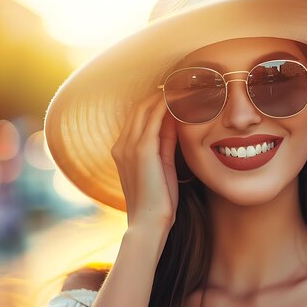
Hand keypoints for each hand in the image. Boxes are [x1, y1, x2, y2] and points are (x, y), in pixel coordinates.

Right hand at [111, 93, 178, 230]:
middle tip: (183, 82)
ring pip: (146, 109)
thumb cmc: (158, 202)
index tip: (177, 92)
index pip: (139, 115)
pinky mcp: (141, 151)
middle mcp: (121, 144)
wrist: (148, 224)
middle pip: (140, 107)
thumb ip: (166, 145)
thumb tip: (176, 123)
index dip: (157, 101)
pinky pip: (153, 120)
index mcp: (123, 150)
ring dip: (165, 95)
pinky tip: (181, 99)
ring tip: (184, 85)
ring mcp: (129, 146)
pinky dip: (167, 106)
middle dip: (161, 93)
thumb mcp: (162, 168)